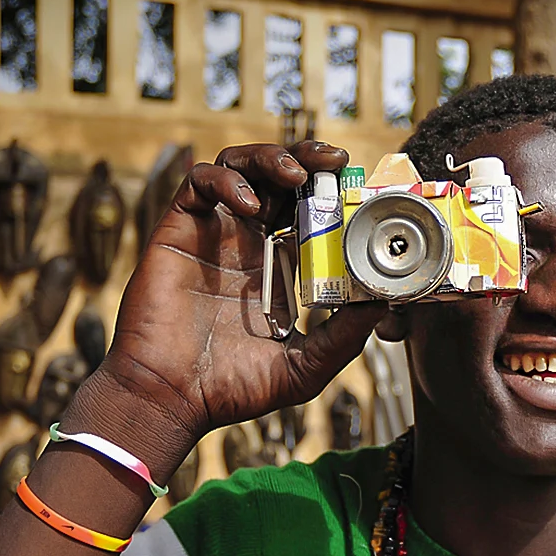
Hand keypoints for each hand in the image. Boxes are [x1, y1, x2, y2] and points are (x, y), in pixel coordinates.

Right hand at [71, 140, 386, 477]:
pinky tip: (250, 205)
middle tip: (334, 161)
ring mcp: (211, 233)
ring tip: (295, 175)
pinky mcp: (178, 230)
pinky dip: (226, 181)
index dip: (330, 190)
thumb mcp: (305, 365)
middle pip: (276, 176)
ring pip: (238, 166)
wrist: (171, 398)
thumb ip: (344, 336)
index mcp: (274, 265)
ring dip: (269, 157)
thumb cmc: (231, 388)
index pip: (306, 208)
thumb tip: (384, 302)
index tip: (356, 186)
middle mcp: (243, 242)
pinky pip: (198, 182)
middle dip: (307, 158)